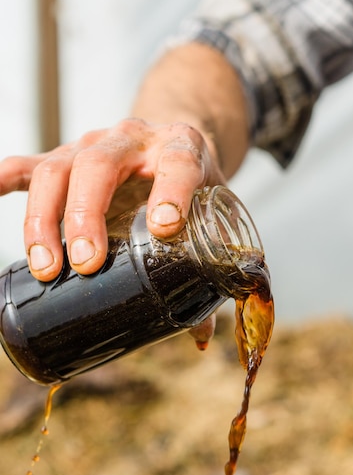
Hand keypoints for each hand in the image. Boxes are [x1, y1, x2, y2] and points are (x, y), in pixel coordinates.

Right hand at [0, 118, 224, 281]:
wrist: (172, 141)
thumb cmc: (194, 181)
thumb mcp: (211, 210)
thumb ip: (208, 265)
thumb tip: (199, 334)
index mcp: (179, 148)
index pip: (177, 163)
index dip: (172, 192)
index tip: (163, 228)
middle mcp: (132, 140)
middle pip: (99, 166)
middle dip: (87, 216)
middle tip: (86, 264)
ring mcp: (93, 145)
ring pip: (57, 169)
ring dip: (45, 218)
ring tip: (46, 267)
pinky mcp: (65, 156)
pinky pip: (27, 165)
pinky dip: (5, 179)